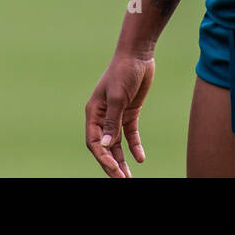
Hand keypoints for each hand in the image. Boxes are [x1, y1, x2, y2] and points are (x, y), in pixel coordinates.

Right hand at [85, 55, 154, 177]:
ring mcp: (116, 115)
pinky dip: (134, 146)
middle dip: (112, 164)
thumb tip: (105, 145)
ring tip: (128, 177)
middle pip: (105, 146)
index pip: (94, 142)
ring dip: (122, 160)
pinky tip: (140, 158)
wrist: (138, 54)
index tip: (114, 168)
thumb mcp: (117, 97)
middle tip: (122, 180)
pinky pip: (130, 134)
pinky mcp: (130, 112)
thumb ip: (112, 122)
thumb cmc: (123, 72)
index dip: (102, 157)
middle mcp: (102, 116)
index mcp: (93, 112)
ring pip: (117, 144)